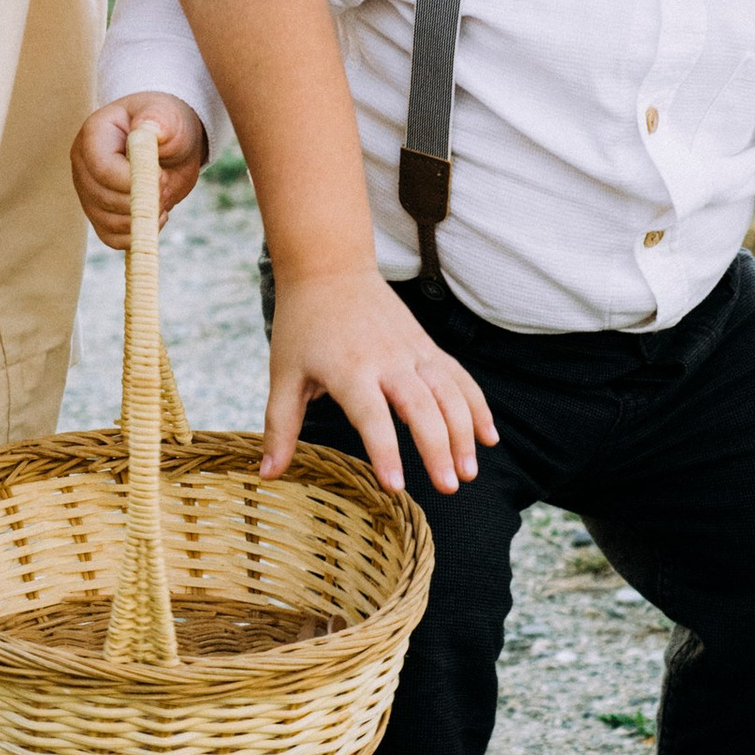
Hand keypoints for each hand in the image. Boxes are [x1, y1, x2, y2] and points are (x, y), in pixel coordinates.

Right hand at [72, 96, 208, 244]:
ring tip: (162, 198)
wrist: (170, 146)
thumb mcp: (168, 116)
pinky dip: (137, 234)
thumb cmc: (166, 126)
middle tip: (165, 186)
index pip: (103, 169)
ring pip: (108, 221)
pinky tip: (154, 215)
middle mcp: (83, 164)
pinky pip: (111, 237)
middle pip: (104, 199)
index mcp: (94, 134)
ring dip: (142, 218)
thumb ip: (158, 120)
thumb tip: (148, 130)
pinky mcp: (98, 214)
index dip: (134, 181)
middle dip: (142, 200)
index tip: (161, 176)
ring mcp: (87, 191)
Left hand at [265, 264, 493, 498]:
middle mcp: (387, 360)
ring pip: (449, 393)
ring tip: (469, 472)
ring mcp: (413, 351)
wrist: (329, 266)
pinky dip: (478, 405)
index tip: (397, 487)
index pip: (372, 417)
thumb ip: (280, 427)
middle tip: (449, 488)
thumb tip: (266, 475)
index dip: (385, 451)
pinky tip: (489, 436)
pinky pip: (459, 377)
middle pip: (422, 408)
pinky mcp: (427, 346)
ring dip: (464, 432)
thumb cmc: (302, 324)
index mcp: (348, 370)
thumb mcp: (283, 374)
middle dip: (438, 449)